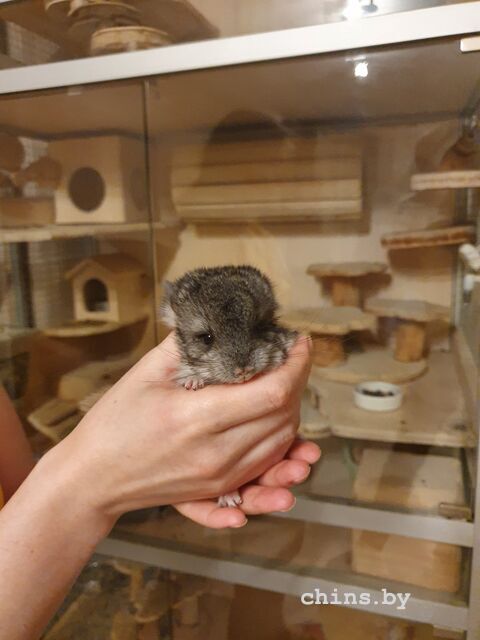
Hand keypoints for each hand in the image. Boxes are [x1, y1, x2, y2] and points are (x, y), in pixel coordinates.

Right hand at [50, 331, 311, 528]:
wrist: (93, 478)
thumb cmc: (115, 422)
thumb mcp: (147, 372)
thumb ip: (188, 343)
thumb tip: (221, 318)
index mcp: (197, 418)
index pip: (272, 392)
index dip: (297, 365)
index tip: (299, 344)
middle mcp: (215, 454)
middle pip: (284, 418)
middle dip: (296, 384)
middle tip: (289, 361)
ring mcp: (219, 478)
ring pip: (281, 444)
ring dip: (293, 414)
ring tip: (283, 388)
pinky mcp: (219, 490)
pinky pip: (266, 470)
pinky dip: (281, 449)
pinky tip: (283, 436)